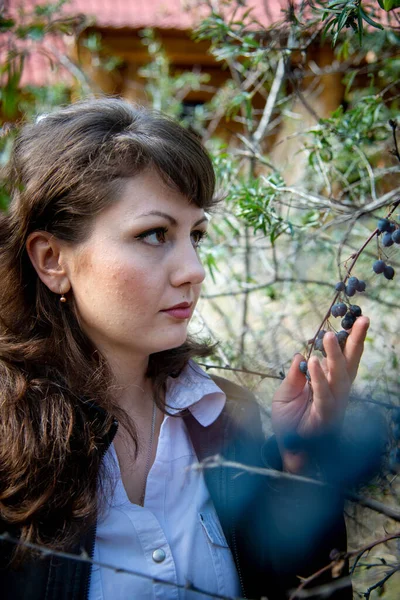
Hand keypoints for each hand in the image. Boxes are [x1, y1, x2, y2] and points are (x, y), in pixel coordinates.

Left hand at [271, 316, 369, 471]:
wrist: (287, 451)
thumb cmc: (288, 423)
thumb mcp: (286, 393)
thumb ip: (294, 375)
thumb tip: (300, 354)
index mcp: (329, 384)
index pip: (343, 359)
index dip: (350, 341)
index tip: (356, 320)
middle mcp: (336, 393)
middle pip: (349, 363)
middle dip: (356, 341)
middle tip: (362, 319)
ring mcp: (333, 405)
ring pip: (338, 377)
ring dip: (334, 356)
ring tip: (329, 336)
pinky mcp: (325, 418)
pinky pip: (323, 395)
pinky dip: (319, 378)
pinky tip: (314, 361)